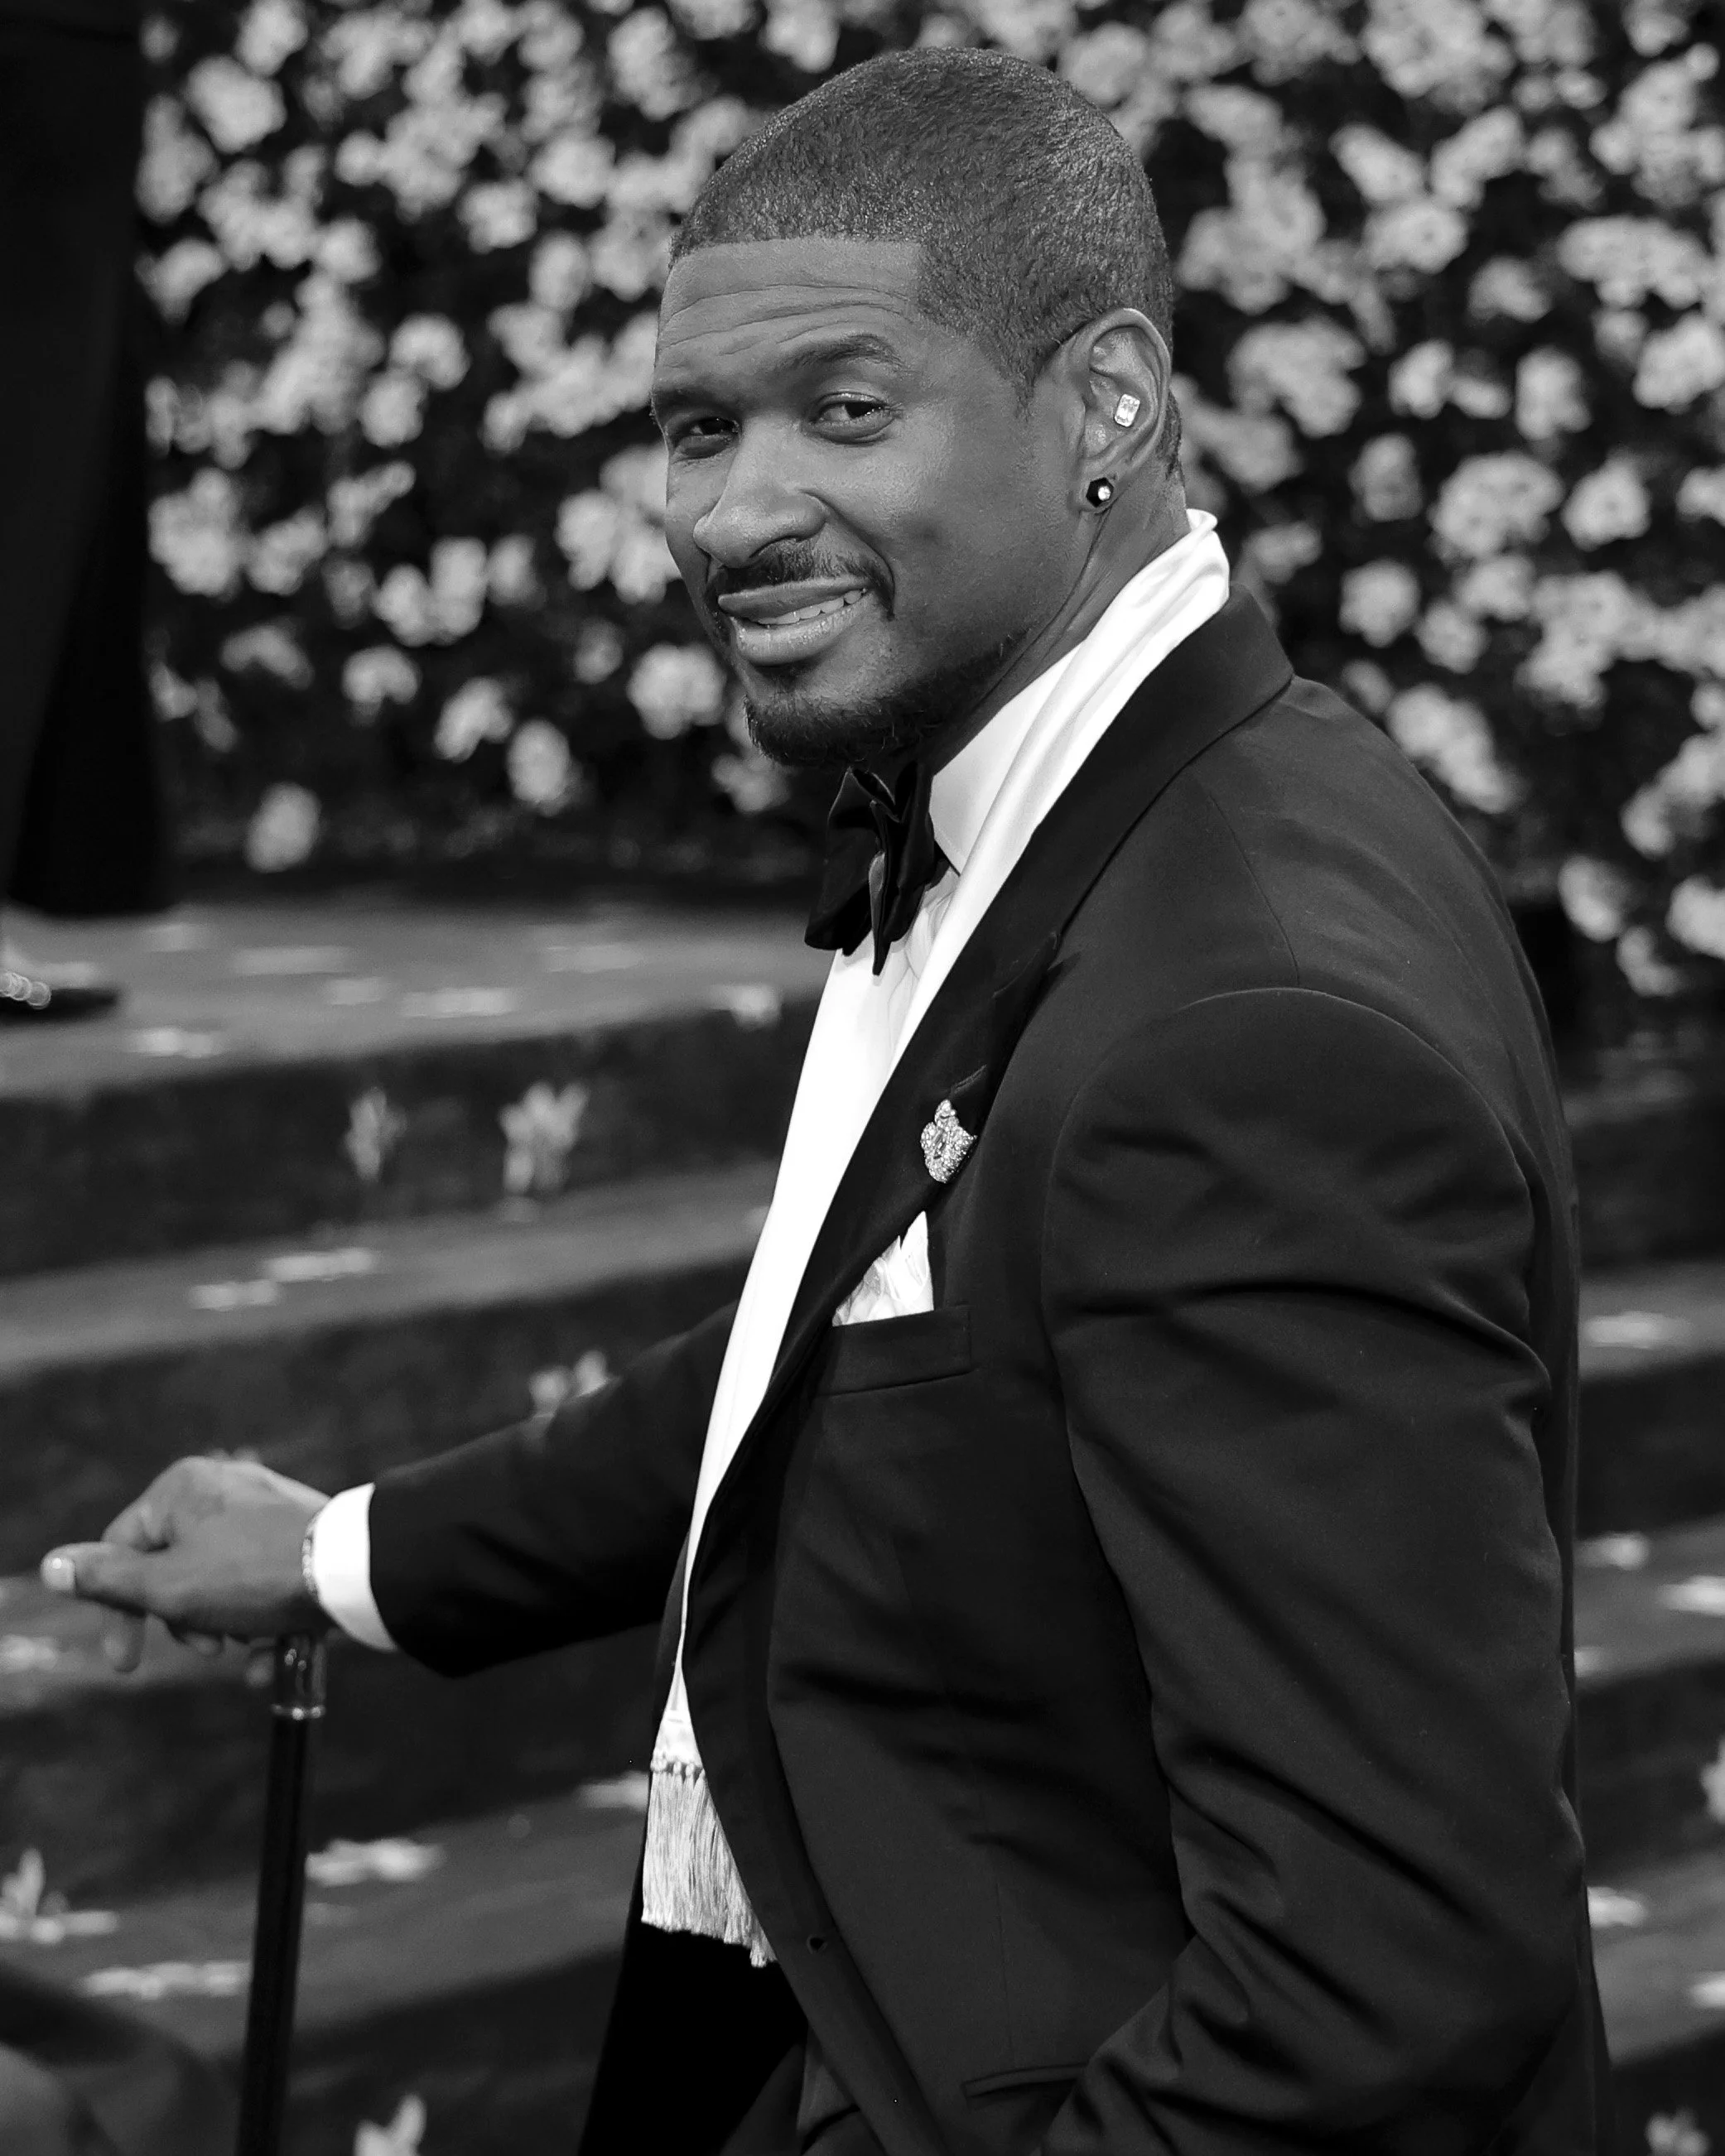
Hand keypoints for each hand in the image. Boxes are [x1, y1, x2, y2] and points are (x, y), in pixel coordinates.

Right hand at [40, 1457, 329, 1673]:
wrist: (353, 1572)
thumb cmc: (255, 1575)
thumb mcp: (169, 1586)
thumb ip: (110, 1580)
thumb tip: (53, 1566)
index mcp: (183, 1487)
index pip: (122, 1549)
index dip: (118, 1611)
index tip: (128, 1663)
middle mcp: (223, 1487)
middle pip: (173, 1566)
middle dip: (184, 1620)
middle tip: (207, 1649)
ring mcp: (265, 1510)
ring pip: (220, 1581)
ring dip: (225, 1625)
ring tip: (246, 1645)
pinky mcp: (301, 1536)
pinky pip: (264, 1583)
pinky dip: (263, 1623)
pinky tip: (273, 1657)